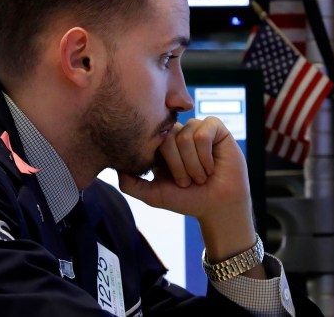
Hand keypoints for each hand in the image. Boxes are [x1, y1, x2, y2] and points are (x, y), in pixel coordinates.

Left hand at [118, 117, 259, 264]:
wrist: (217, 207)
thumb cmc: (187, 200)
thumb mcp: (153, 195)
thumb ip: (130, 184)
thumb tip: (116, 168)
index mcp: (161, 146)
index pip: (151, 140)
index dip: (161, 161)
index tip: (174, 182)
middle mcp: (177, 134)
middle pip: (168, 138)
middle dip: (178, 167)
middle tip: (188, 182)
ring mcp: (196, 129)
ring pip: (186, 137)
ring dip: (194, 165)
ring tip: (202, 176)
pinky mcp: (216, 128)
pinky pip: (203, 134)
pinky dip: (206, 156)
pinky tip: (212, 167)